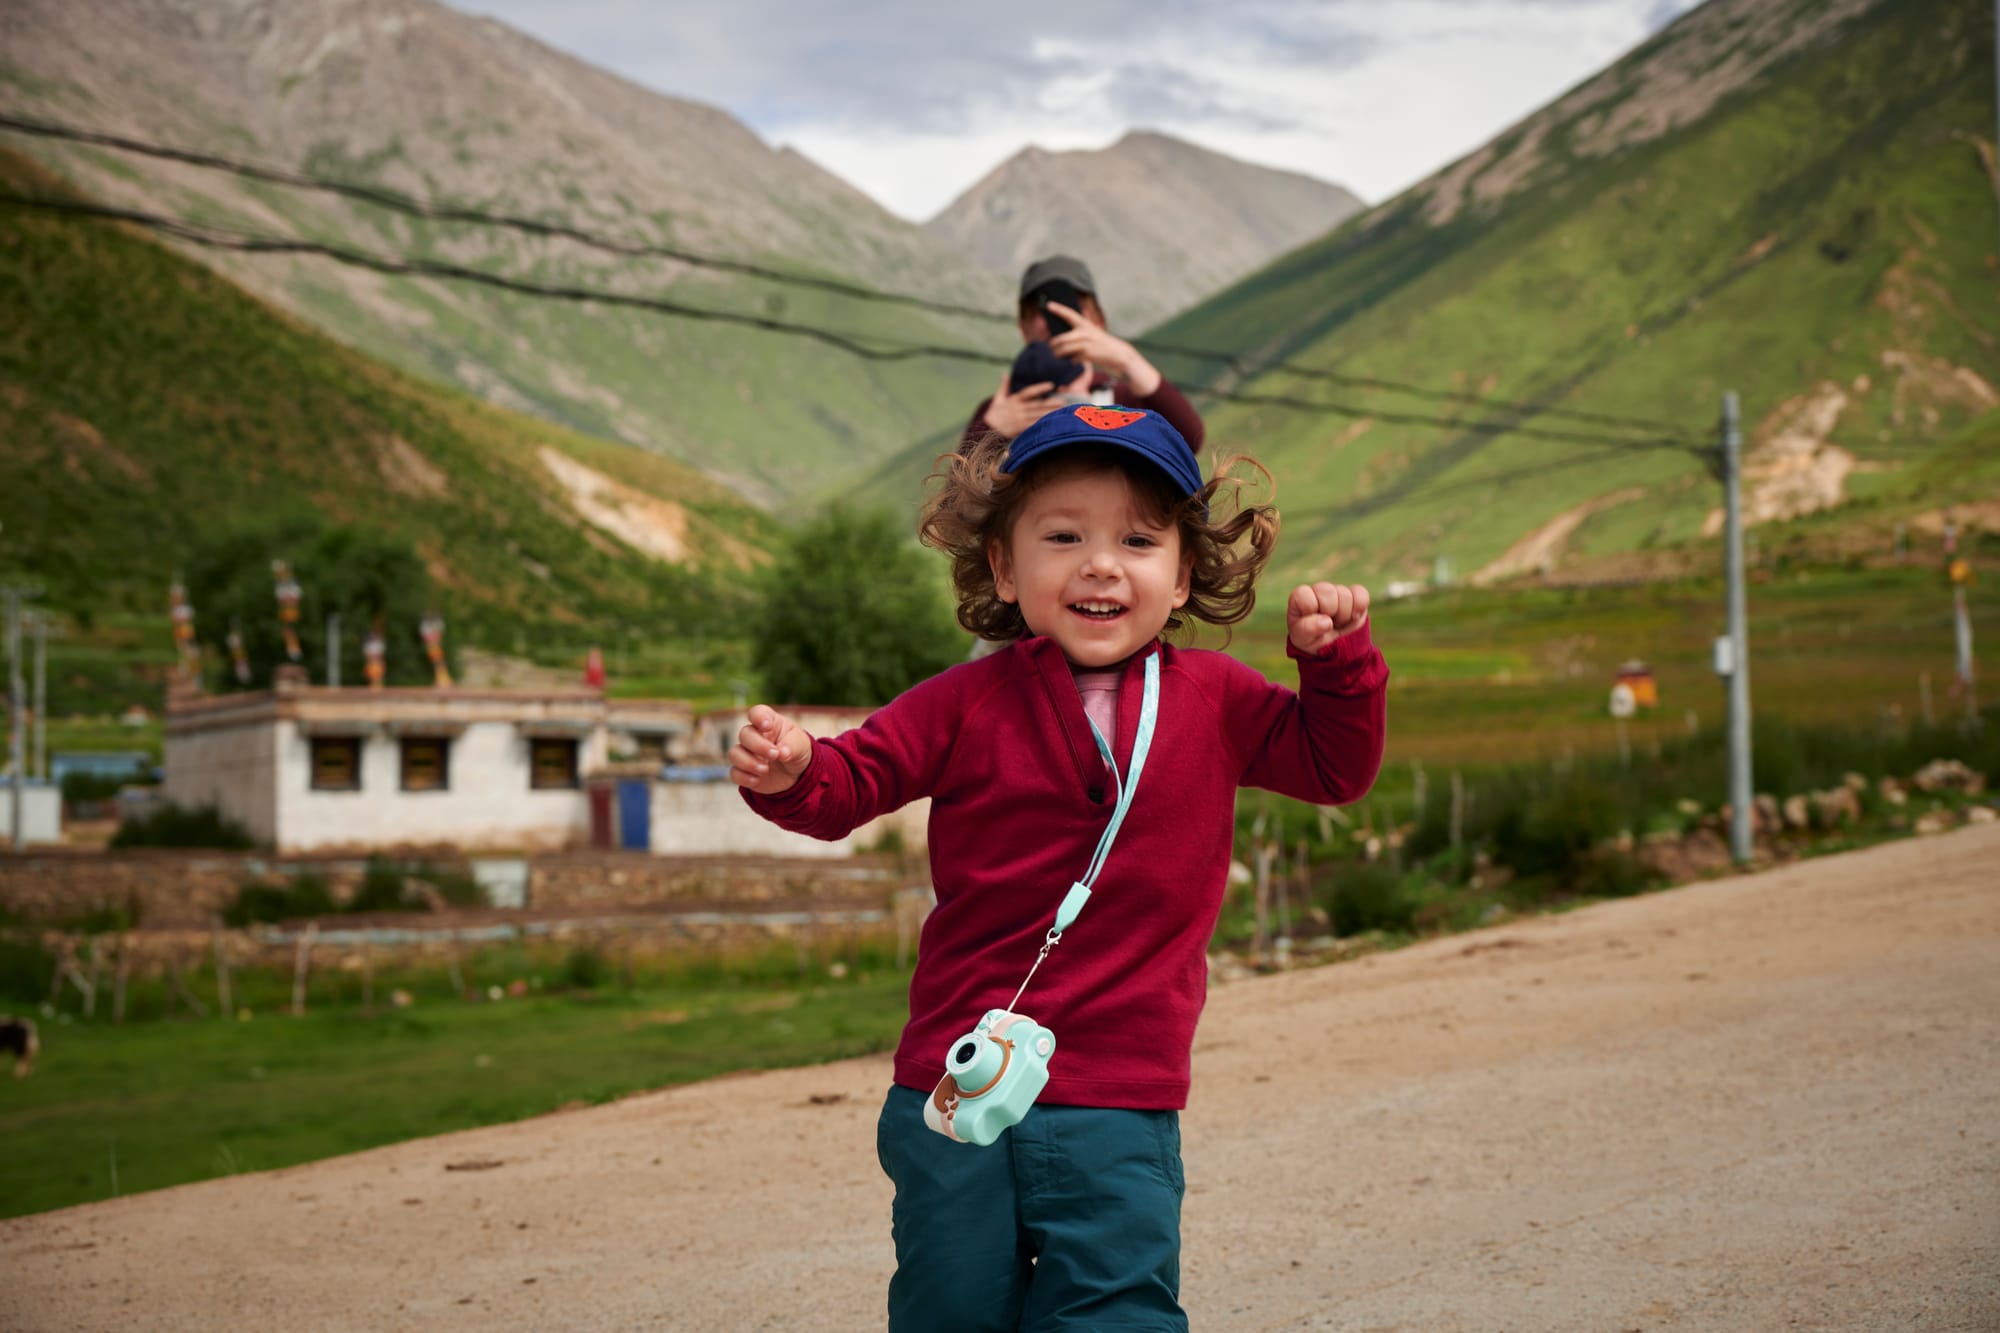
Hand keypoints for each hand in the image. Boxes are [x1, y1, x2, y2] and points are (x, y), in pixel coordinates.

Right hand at [728, 705, 813, 794]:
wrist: (796, 774)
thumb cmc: (797, 751)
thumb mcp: (802, 745)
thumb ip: (793, 746)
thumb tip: (782, 753)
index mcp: (770, 723)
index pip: (757, 712)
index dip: (758, 717)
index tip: (767, 726)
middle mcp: (755, 736)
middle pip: (744, 734)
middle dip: (758, 746)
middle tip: (775, 755)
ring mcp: (747, 754)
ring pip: (734, 754)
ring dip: (749, 763)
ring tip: (766, 770)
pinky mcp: (744, 771)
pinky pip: (734, 773)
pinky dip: (745, 777)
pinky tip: (757, 780)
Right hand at [982, 367, 1071, 438]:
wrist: (984, 430)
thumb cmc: (993, 414)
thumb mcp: (998, 399)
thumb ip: (1004, 386)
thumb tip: (1004, 374)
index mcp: (1014, 400)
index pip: (1029, 392)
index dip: (1040, 388)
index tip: (1051, 385)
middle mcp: (1018, 409)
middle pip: (1037, 405)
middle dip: (1050, 403)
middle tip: (1063, 401)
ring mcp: (1019, 419)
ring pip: (1037, 416)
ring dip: (1050, 414)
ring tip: (1061, 412)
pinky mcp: (1019, 429)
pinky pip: (1033, 427)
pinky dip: (1042, 425)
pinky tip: (1052, 424)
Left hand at [1046, 302, 1160, 396]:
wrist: (1119, 355)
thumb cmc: (1103, 346)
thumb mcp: (1092, 335)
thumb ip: (1079, 334)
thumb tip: (1060, 340)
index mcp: (1085, 325)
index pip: (1069, 314)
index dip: (1058, 309)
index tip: (1048, 305)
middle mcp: (1084, 332)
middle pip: (1060, 338)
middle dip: (1053, 345)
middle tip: (1052, 348)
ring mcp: (1085, 343)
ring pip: (1063, 349)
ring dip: (1058, 354)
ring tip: (1058, 356)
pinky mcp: (1087, 354)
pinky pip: (1071, 358)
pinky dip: (1071, 361)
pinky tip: (1074, 361)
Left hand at [1287, 582, 1370, 654]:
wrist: (1334, 649)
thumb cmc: (1312, 641)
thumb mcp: (1302, 639)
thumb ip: (1307, 629)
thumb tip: (1326, 622)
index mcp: (1301, 597)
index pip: (1305, 595)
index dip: (1311, 612)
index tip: (1312, 624)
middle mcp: (1318, 590)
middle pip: (1328, 591)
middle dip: (1330, 613)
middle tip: (1327, 625)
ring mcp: (1338, 591)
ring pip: (1345, 595)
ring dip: (1344, 615)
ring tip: (1338, 623)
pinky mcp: (1355, 595)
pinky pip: (1361, 595)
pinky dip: (1359, 609)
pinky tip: (1352, 618)